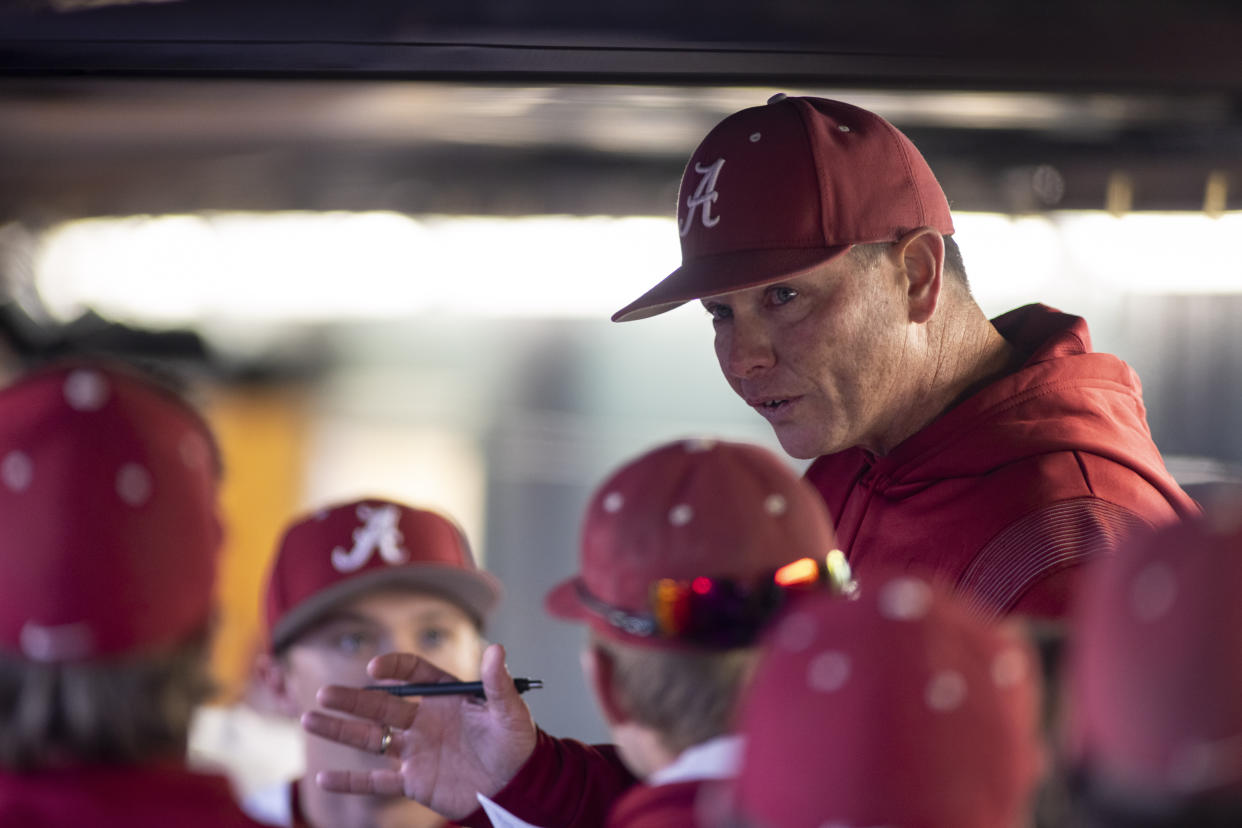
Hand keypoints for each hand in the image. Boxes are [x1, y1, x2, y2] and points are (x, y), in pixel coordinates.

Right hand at [301, 643, 538, 819]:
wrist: (517, 787)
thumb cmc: (516, 743)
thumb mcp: (511, 712)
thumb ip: (498, 683)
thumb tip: (497, 649)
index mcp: (445, 696)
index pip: (413, 675)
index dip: (393, 670)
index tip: (374, 671)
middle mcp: (425, 719)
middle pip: (381, 706)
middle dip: (353, 700)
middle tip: (325, 693)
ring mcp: (416, 750)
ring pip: (372, 739)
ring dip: (341, 730)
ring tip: (309, 720)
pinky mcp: (414, 781)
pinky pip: (377, 782)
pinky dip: (351, 781)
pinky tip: (322, 779)